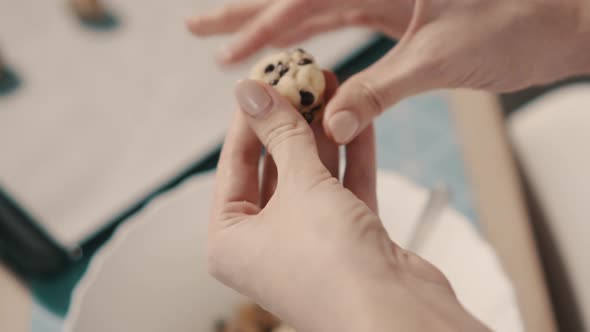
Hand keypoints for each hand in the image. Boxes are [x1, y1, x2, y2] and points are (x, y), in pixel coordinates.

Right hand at [188, 0, 589, 143]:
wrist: (560, 23)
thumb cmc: (520, 26)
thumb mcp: (443, 58)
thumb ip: (382, 89)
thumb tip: (332, 125)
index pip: (305, 0)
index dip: (260, 26)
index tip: (222, 47)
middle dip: (247, 13)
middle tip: (201, 29)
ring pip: (314, 9)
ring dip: (273, 29)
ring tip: (233, 45)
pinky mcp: (396, 13)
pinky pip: (341, 24)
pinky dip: (311, 41)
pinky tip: (291, 54)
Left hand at [208, 77, 490, 330]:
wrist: (395, 315)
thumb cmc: (332, 266)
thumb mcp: (299, 186)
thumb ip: (281, 134)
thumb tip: (253, 93)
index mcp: (231, 242)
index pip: (235, 166)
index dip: (250, 120)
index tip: (263, 83)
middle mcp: (266, 245)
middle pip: (275, 169)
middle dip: (291, 124)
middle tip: (301, 82)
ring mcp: (309, 244)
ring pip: (313, 178)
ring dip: (324, 136)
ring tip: (332, 90)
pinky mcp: (348, 242)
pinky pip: (344, 189)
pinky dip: (351, 157)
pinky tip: (357, 121)